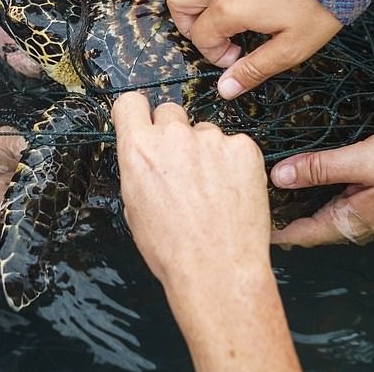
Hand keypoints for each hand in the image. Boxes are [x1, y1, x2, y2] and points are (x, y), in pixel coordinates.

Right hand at [111, 92, 269, 285]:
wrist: (218, 271)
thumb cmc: (172, 249)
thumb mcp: (134, 208)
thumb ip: (139, 168)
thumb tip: (146, 156)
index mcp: (138, 150)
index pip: (130, 102)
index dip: (136, 114)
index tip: (143, 123)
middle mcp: (173, 136)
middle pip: (169, 111)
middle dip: (173, 133)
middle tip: (182, 166)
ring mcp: (211, 139)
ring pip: (205, 130)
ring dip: (206, 151)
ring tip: (212, 190)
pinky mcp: (244, 148)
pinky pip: (235, 144)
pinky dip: (234, 163)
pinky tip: (232, 192)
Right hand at [166, 0, 341, 98]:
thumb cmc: (321, 0)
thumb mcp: (293, 47)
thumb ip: (254, 69)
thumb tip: (226, 89)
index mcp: (229, 8)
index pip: (201, 37)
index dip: (215, 54)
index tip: (237, 57)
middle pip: (178, 1)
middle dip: (188, 23)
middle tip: (214, 35)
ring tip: (218, 8)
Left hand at [269, 125, 373, 246]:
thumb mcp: (362, 159)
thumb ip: (320, 168)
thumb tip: (278, 176)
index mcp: (352, 223)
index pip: (302, 235)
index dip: (274, 231)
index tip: (250, 225)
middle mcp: (364, 228)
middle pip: (315, 229)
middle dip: (287, 223)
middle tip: (258, 210)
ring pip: (332, 219)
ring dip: (306, 212)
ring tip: (279, 199)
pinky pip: (348, 209)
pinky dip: (327, 201)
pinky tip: (318, 188)